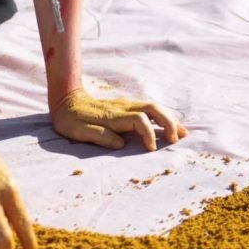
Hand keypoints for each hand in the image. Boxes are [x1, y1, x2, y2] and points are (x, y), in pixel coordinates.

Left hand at [50, 88, 187, 150]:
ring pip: (153, 107)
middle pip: (153, 109)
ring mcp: (125, 104)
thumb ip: (99, 136)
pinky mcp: (126, 106)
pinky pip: (149, 109)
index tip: (150, 149)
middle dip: (168, 123)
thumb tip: (120, 144)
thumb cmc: (70, 119)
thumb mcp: (78, 130)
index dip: (148, 134)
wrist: (65, 99)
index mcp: (113, 115)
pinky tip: (170, 126)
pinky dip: (162, 117)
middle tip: (176, 140)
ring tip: (182, 133)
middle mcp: (123, 107)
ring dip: (169, 119)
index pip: (139, 120)